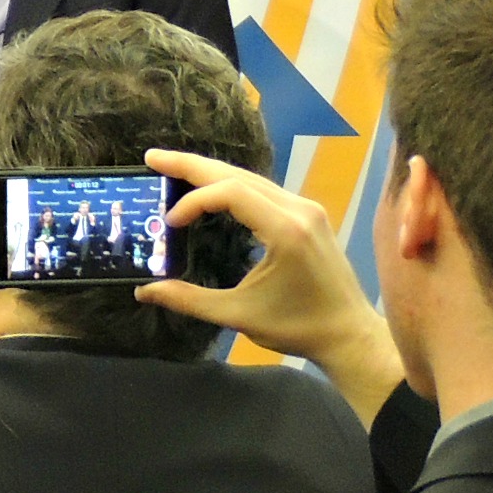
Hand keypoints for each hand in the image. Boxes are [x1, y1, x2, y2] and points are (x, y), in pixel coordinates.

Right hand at [135, 147, 407, 423]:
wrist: (349, 334)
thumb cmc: (297, 326)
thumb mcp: (237, 314)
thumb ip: (188, 299)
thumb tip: (143, 292)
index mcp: (286, 231)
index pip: (231, 193)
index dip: (193, 201)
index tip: (170, 223)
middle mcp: (299, 210)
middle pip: (238, 174)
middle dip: (192, 165)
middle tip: (153, 158)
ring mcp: (307, 209)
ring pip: (251, 178)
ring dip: (211, 172)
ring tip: (173, 168)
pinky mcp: (308, 215)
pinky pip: (264, 190)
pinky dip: (232, 185)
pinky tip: (211, 188)